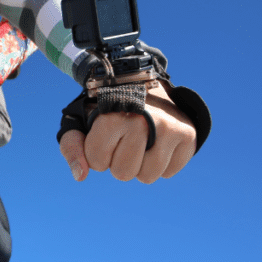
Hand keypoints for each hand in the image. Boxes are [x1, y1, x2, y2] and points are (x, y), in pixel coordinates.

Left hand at [59, 82, 195, 183]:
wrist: (142, 84)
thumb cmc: (107, 107)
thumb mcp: (80, 120)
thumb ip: (72, 147)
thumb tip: (80, 175)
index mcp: (113, 117)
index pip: (97, 162)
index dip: (96, 153)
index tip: (102, 135)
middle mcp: (144, 122)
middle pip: (123, 173)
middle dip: (118, 162)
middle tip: (122, 139)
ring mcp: (170, 129)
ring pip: (148, 177)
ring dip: (140, 166)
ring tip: (139, 142)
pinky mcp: (188, 136)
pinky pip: (168, 173)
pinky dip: (161, 164)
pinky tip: (156, 143)